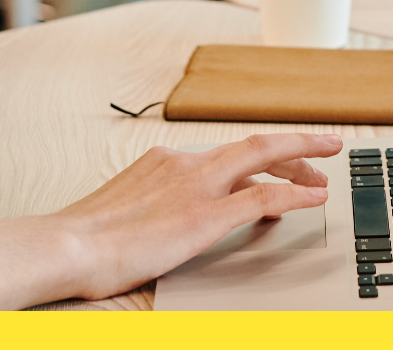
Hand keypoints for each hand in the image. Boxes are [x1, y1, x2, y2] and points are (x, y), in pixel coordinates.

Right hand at [57, 132, 341, 299]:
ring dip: (300, 164)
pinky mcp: (204, 215)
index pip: (223, 152)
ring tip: (324, 176)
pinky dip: (295, 195)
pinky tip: (315, 199)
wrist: (68, 245)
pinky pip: (263, 198)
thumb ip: (156, 204)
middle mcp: (184, 163)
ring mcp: (196, 186)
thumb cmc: (86, 238)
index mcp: (164, 160)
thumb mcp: (125, 208)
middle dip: (291, 146)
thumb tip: (168, 220)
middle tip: (320, 154)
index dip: (257, 154)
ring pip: (263, 160)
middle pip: (251, 146)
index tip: (277, 158)